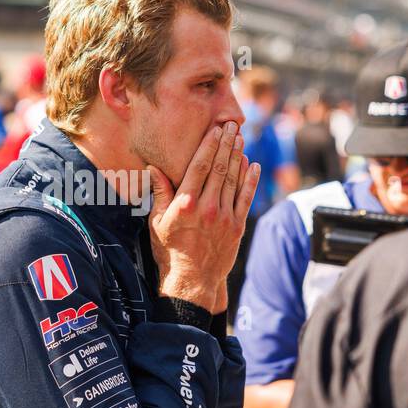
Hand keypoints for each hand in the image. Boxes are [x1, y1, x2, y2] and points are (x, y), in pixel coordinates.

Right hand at [146, 121, 260, 312]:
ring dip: (238, 156)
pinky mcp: (237, 227)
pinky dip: (250, 180)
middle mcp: (206, 208)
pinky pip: (245, 198)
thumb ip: (160, 194)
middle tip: (231, 126)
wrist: (191, 281)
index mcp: (185, 204)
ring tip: (240, 138)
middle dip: (226, 144)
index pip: (199, 167)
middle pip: (219, 168)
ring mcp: (224, 217)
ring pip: (233, 180)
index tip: (215, 129)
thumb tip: (154, 167)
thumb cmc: (169, 251)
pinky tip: (253, 165)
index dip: (209, 145)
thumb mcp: (157, 223)